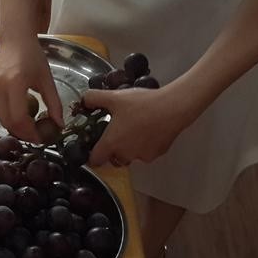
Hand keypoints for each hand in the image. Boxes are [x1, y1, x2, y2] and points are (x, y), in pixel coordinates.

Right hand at [0, 34, 63, 143]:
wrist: (15, 40)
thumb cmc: (33, 56)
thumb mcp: (47, 79)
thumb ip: (54, 103)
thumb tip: (59, 125)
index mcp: (15, 83)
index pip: (19, 118)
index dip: (29, 132)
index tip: (41, 138)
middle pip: (8, 122)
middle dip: (23, 134)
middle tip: (37, 137)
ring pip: (1, 119)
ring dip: (15, 128)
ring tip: (30, 128)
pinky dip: (9, 119)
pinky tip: (21, 117)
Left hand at [84, 85, 202, 166]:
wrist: (172, 108)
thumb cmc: (141, 104)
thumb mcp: (114, 97)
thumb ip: (94, 98)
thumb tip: (84, 100)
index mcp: (111, 143)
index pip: (95, 160)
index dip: (92, 155)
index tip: (94, 146)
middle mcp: (125, 154)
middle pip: (113, 159)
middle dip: (112, 149)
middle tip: (116, 132)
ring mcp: (143, 156)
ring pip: (131, 156)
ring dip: (129, 147)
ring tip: (134, 128)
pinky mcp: (157, 154)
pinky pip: (146, 152)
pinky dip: (145, 145)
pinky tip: (149, 129)